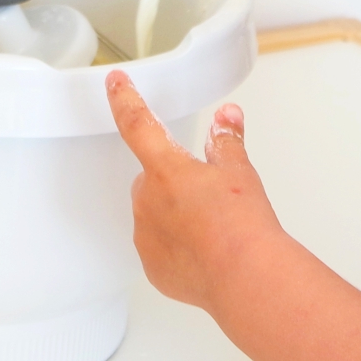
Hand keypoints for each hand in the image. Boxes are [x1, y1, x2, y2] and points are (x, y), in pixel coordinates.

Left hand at [105, 71, 283, 310]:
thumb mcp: (239, 172)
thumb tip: (227, 117)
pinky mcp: (152, 267)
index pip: (137, 122)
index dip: (125, 98)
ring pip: (153, 214)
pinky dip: (177, 247)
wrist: (245, 278)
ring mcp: (145, 236)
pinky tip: (204, 252)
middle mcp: (147, 200)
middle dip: (173, 181)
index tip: (115, 83)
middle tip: (207, 195)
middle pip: (151, 178)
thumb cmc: (243, 226)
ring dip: (174, 215)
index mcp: (166, 168)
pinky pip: (158, 248)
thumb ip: (226, 141)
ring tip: (211, 228)